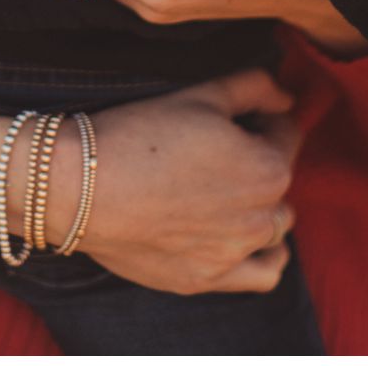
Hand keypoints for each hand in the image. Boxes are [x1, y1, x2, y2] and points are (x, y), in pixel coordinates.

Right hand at [0, 68, 305, 295]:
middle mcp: (261, 216)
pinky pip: (263, 274)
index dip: (261, 120)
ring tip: (219, 192)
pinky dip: (261, 256)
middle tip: (216, 153)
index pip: (287, 136)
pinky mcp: (207, 279)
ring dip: (259, 207)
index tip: (231, 119)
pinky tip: (240, 238)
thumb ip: (256, 89)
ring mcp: (235, 253)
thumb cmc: (139, 133)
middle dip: (258, 163)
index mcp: (267, 167)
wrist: (80, 185)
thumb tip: (285, 99)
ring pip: (273, 227)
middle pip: (279, 183)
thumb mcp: (201, 94)